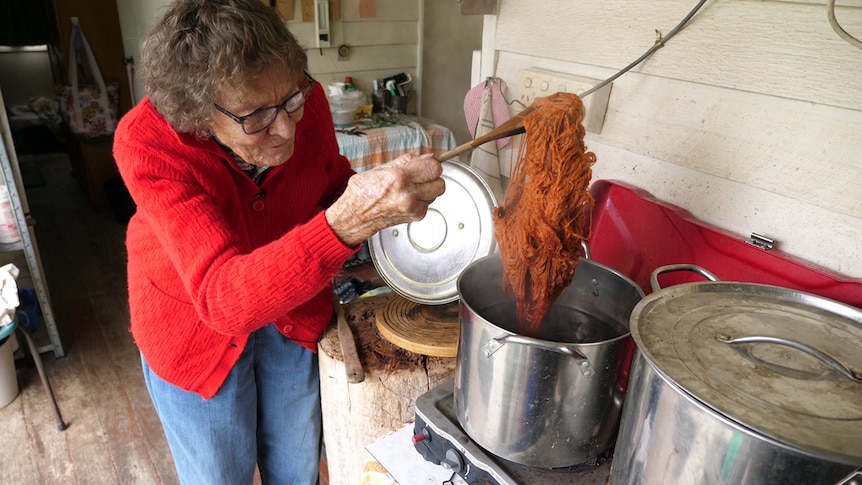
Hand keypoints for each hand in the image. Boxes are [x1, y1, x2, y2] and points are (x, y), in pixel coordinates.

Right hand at [326, 154, 444, 246]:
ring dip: (428, 188)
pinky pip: (428, 204)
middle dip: (432, 177)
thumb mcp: (381, 168)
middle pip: (440, 183)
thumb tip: (426, 157)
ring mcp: (413, 208)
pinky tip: (408, 197)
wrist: (355, 216)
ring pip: (436, 193)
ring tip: (411, 187)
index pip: (434, 168)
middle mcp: (408, 195)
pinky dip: (422, 199)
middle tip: (421, 175)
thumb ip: (407, 161)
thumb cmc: (363, 192)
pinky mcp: (415, 217)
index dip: (432, 164)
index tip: (426, 164)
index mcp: (399, 178)